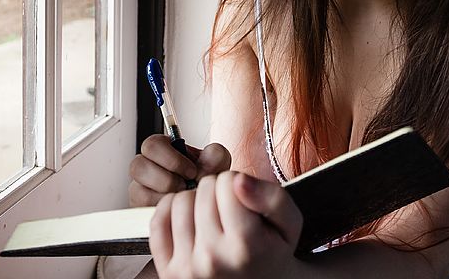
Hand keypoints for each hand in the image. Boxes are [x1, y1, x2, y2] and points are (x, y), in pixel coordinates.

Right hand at [129, 135, 230, 206]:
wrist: (207, 201)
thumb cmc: (207, 178)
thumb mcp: (217, 162)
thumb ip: (215, 154)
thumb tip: (204, 159)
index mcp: (163, 149)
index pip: (152, 145)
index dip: (171, 159)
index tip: (191, 170)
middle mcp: (148, 167)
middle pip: (138, 166)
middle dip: (167, 178)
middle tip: (185, 186)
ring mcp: (141, 188)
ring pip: (137, 190)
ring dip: (163, 195)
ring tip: (180, 197)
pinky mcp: (140, 208)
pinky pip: (141, 210)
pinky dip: (161, 209)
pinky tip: (175, 209)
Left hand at [149, 172, 303, 278]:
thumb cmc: (273, 252)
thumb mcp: (290, 223)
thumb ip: (272, 197)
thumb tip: (238, 180)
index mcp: (245, 245)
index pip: (228, 181)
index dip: (238, 183)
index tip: (245, 200)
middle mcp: (212, 259)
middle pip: (204, 188)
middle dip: (218, 191)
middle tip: (230, 210)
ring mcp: (187, 268)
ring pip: (180, 200)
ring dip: (196, 201)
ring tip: (212, 216)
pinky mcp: (168, 271)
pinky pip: (158, 221)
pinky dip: (171, 212)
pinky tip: (190, 219)